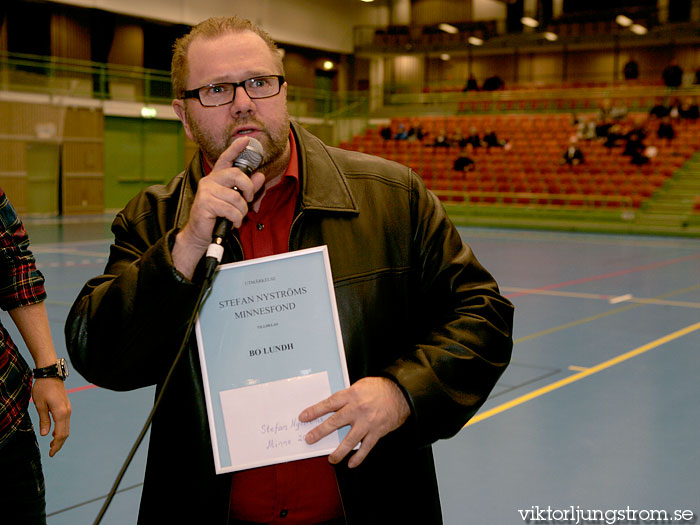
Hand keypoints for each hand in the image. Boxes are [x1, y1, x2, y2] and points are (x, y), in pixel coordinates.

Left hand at [32, 378, 70, 456]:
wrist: (51, 375)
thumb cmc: (43, 388)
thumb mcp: (39, 405)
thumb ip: (43, 420)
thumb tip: (45, 434)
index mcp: (61, 413)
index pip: (60, 434)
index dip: (56, 445)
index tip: (51, 454)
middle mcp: (67, 412)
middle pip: (65, 433)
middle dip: (59, 444)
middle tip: (51, 452)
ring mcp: (68, 409)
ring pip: (67, 428)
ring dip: (60, 437)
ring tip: (51, 444)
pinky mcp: (67, 407)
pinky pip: (66, 422)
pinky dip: (61, 430)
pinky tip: (53, 433)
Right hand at [173, 138, 265, 276]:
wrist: (202, 234)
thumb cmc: (218, 217)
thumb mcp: (237, 202)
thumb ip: (248, 189)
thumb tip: (261, 176)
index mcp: (217, 178)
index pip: (226, 159)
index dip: (236, 148)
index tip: (245, 140)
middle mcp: (210, 180)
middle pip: (236, 175)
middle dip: (249, 188)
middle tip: (249, 199)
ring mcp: (206, 191)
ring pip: (236, 197)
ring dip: (241, 211)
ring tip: (237, 217)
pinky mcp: (205, 203)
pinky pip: (230, 209)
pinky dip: (236, 219)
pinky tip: (231, 222)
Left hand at [299, 376, 409, 467]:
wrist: (401, 393)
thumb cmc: (380, 388)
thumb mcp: (360, 386)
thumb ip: (347, 397)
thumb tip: (333, 407)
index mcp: (351, 395)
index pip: (329, 404)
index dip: (315, 411)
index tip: (304, 417)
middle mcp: (358, 409)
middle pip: (335, 422)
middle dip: (320, 432)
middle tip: (309, 439)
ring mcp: (367, 422)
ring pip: (350, 440)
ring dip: (339, 451)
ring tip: (331, 459)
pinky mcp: (377, 432)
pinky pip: (366, 447)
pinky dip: (358, 457)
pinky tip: (351, 464)